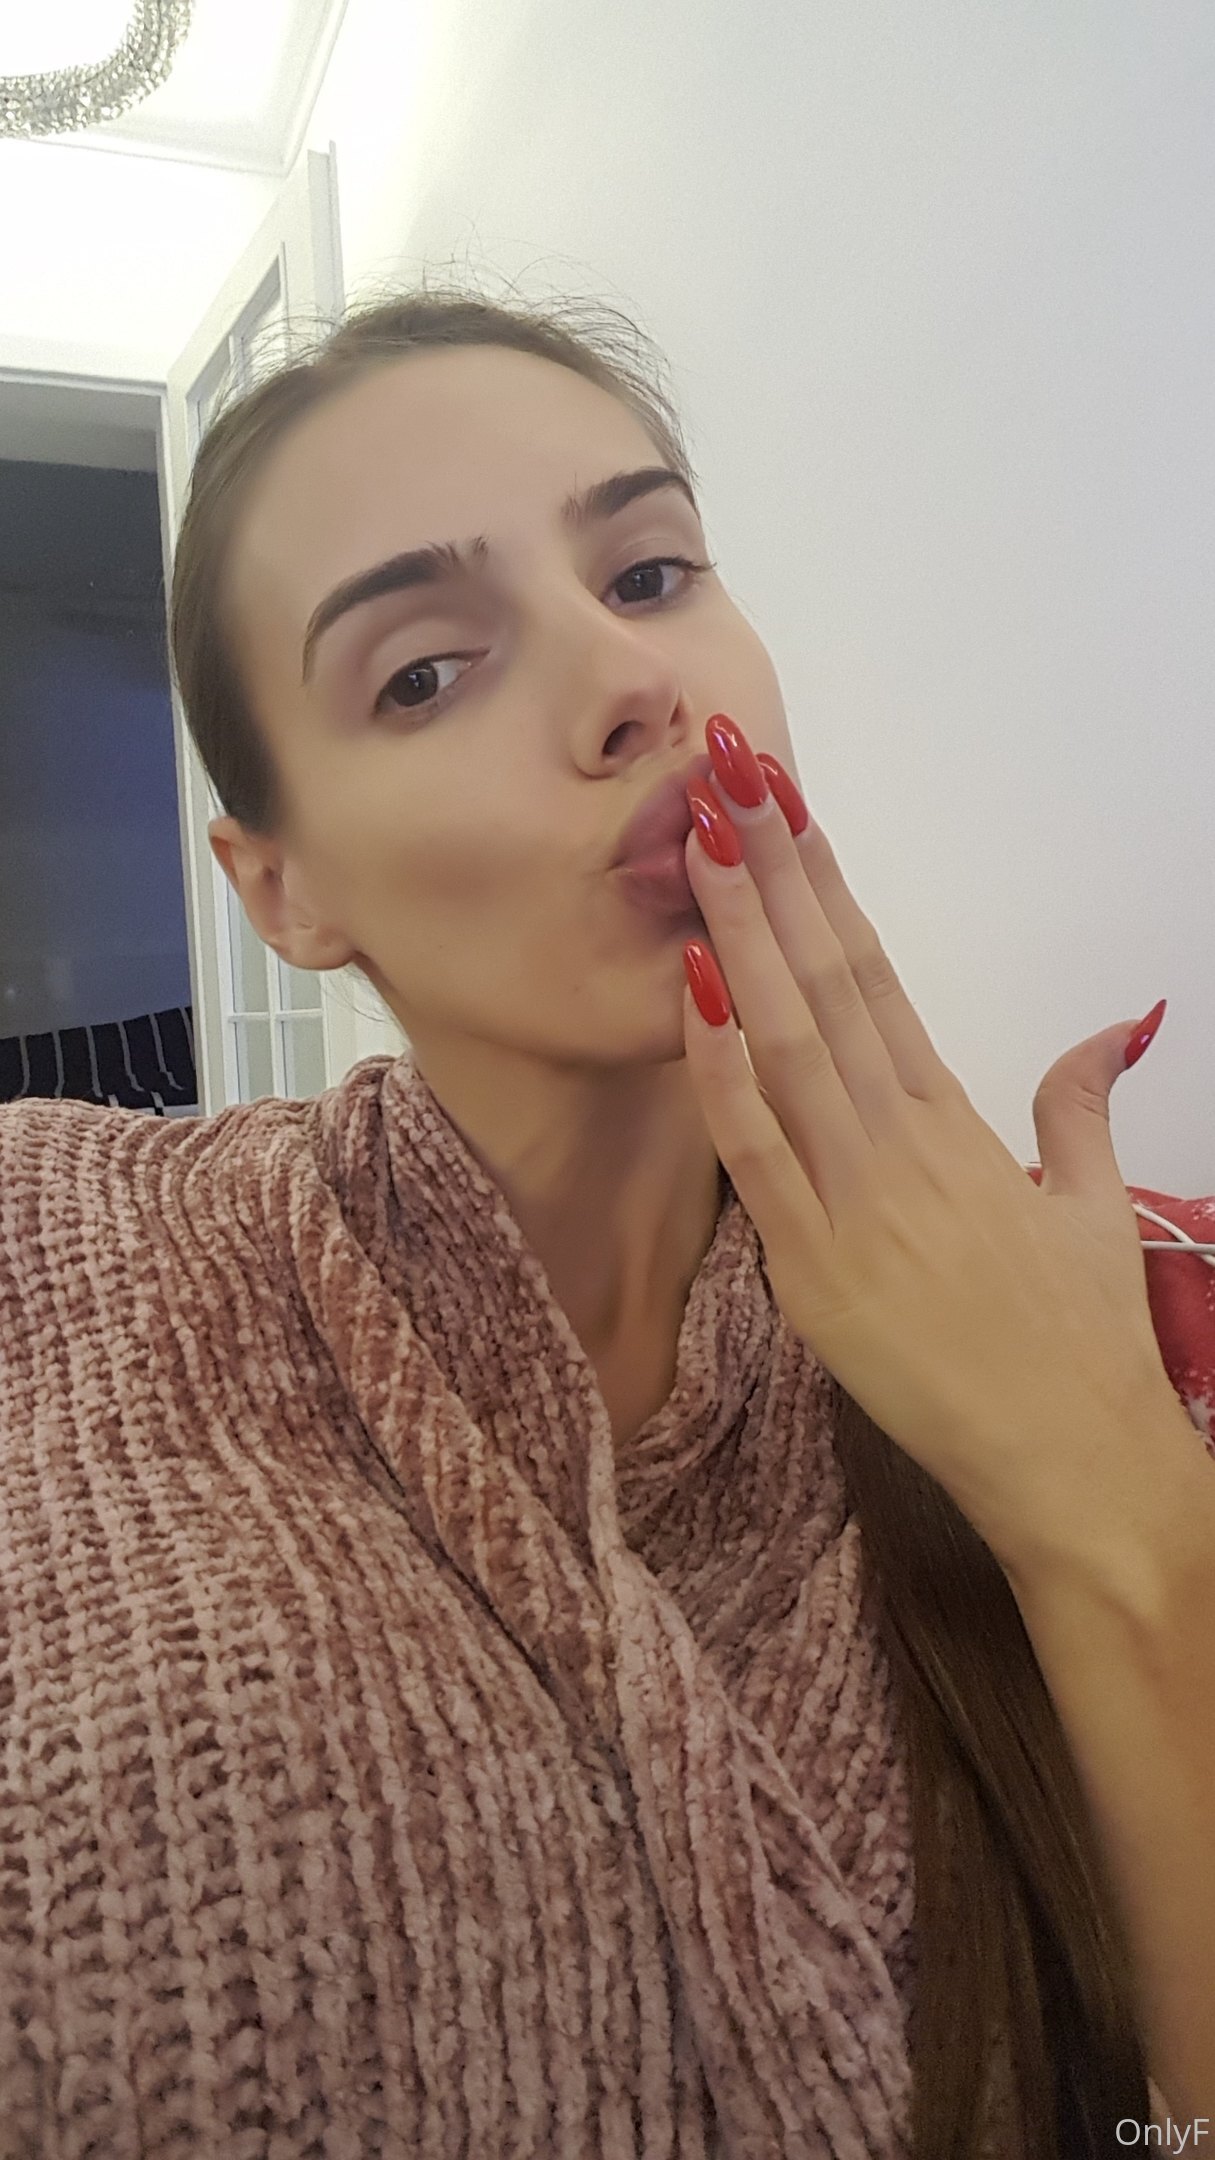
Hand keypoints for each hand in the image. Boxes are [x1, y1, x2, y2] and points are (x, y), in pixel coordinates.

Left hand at [680, 713, 1185, 1585]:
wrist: (1080, 1467)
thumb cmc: (1084, 1345)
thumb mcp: (1093, 1208)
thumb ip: (1080, 1105)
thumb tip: (1115, 1023)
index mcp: (955, 1119)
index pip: (874, 970)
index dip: (822, 880)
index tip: (783, 801)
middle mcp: (900, 1140)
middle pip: (822, 978)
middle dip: (769, 868)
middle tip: (724, 765)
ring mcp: (854, 1201)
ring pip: (785, 1041)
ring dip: (737, 933)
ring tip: (700, 834)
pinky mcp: (814, 1272)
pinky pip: (756, 1152)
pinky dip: (720, 1070)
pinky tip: (689, 990)